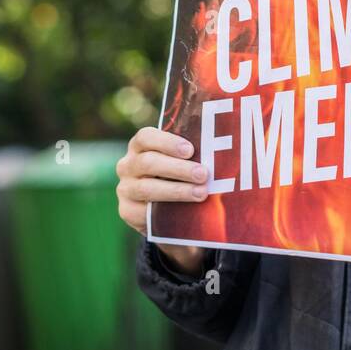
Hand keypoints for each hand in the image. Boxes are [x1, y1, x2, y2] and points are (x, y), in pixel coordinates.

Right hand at [116, 126, 207, 273]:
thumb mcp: (183, 162)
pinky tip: (184, 211)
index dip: (167, 142)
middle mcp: (128, 165)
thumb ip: (193, 155)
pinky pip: (144, 212)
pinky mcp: (127, 211)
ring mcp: (125, 188)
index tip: (190, 150)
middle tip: (203, 174)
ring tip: (201, 193)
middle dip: (178, 168)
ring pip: (147, 188)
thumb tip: (225, 149)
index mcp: (140, 146)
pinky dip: (165, 210)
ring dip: (177, 190)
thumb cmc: (180, 176)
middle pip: (148, 162)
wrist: (169, 212)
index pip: (146, 137)